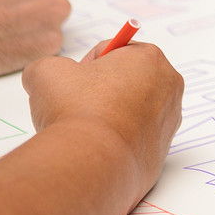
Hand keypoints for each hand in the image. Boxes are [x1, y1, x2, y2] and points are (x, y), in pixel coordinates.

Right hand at [24, 42, 183, 191]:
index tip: (75, 84)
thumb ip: (48, 65)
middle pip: (126, 80)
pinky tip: (99, 147)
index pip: (112, 52)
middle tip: (78, 106)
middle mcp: (169, 86)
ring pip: (132, 110)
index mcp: (150, 58)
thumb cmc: (75, 110)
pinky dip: (117, 140)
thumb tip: (44, 76)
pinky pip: (135, 139)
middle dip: (101, 90)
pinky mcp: (162, 151)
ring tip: (87, 129)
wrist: (91, 162)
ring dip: (109, 116)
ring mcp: (170, 121)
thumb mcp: (46, 72)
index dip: (86, 66)